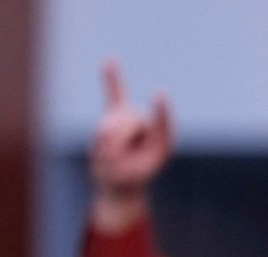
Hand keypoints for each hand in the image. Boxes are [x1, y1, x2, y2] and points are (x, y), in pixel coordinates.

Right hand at [88, 61, 173, 234]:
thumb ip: (114, 153)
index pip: (163, 124)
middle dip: (116, 139)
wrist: (117, 184)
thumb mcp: (120, 175)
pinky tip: (109, 61)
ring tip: (108, 155)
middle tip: (113, 160)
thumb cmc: (125, 181)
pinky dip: (112, 79)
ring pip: (113, 118)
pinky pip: (115, 94)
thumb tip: (105, 130)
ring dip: (105, 138)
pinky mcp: (117, 116)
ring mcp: (134, 120)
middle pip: (130, 121)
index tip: (159, 94)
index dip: (161, 111)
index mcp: (162, 144)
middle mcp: (151, 128)